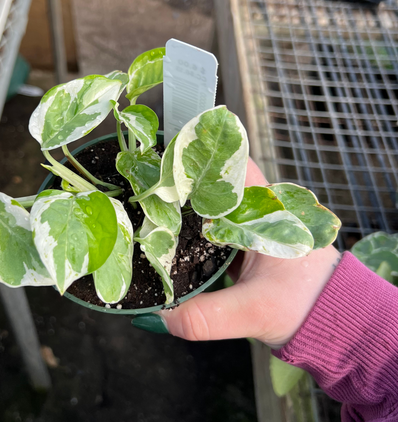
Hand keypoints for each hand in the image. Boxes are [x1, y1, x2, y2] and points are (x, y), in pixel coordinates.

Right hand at [132, 159, 340, 347]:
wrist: (331, 322)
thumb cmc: (307, 306)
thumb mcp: (256, 311)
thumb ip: (208, 315)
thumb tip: (163, 315)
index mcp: (267, 209)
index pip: (234, 166)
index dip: (203, 158)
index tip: (169, 160)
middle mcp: (257, 210)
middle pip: (215, 183)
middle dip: (184, 181)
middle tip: (149, 182)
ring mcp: (248, 227)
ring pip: (211, 206)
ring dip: (185, 206)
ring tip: (151, 205)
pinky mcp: (241, 246)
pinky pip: (211, 229)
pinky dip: (190, 230)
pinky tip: (169, 235)